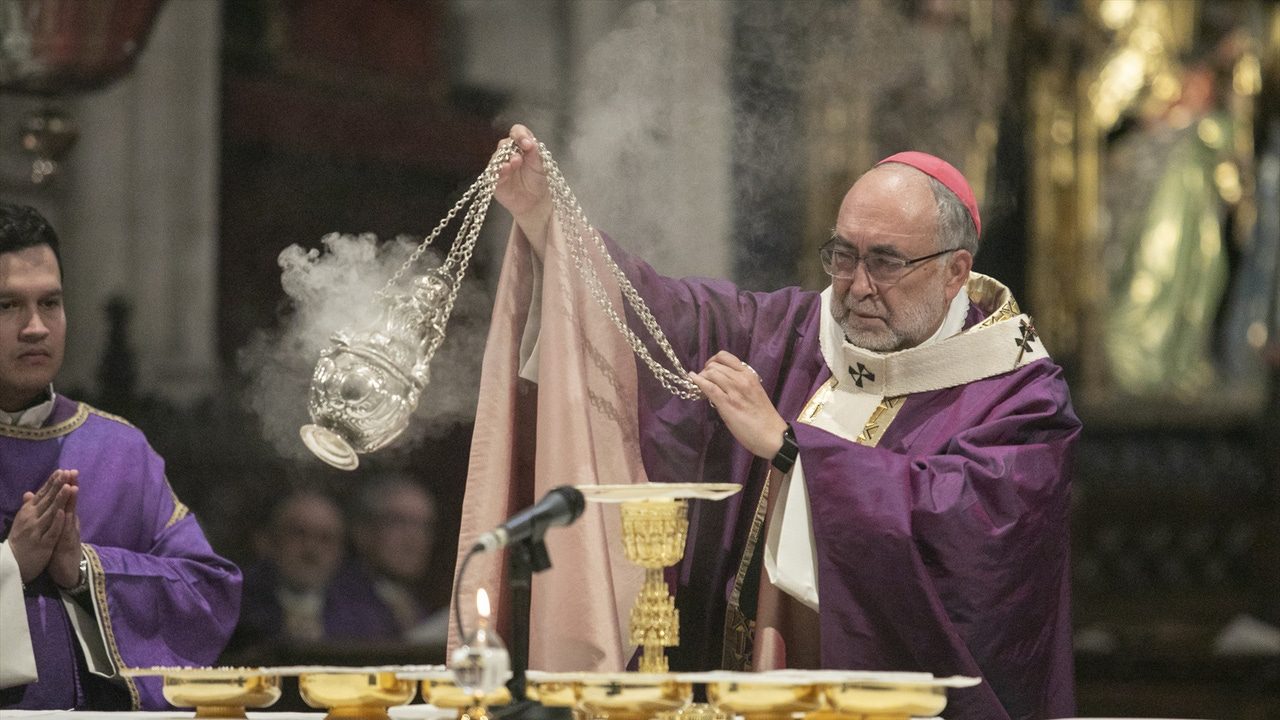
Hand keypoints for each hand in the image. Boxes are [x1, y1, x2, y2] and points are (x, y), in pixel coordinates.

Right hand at [7, 469, 73, 583]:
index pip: (41, 495)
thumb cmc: (19, 540)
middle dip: (58, 486)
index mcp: (27, 513)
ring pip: (50, 513)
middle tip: (68, 473)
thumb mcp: (22, 522)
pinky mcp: (42, 544)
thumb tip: (29, 493)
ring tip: (69, 487)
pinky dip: (56, 522)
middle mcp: (31, 520)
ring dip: (59, 500)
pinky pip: (51, 532)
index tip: (62, 471)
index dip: (52, 483)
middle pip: (47, 500)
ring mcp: (36, 531)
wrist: (12, 564)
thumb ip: (28, 507)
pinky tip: (63, 512)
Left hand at [48, 469, 81, 588]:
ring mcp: (71, 533)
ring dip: (73, 501)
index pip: (64, 500)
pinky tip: (67, 513)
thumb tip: (50, 504)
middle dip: (71, 487)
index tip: (65, 470)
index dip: (65, 486)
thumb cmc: (60, 551)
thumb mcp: (55, 532)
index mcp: (65, 520)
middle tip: (73, 471)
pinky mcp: (69, 544)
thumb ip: (53, 517)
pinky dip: (67, 522)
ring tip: (73, 486)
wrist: (68, 572)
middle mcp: (70, 524)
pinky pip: (67, 532)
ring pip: (71, 515)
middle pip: (71, 503)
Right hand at [494, 124, 552, 259]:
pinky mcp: (494, 179)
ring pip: (497, 156)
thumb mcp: (541, 164)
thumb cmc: (538, 181)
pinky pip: (493, 172)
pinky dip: (499, 170)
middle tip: (522, 154)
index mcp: (521, 146)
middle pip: (504, 143)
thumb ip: (535, 151)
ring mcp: (500, 166)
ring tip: (515, 163)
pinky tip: (506, 169)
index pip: (517, 132)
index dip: (520, 134)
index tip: (527, 143)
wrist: (535, 202)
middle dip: (512, 147)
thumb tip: (528, 141)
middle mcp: (508, 154)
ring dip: (505, 158)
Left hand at [689, 351, 788, 458]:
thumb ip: (739, 384)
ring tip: (700, 385)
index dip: (713, 361)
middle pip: (715, 365)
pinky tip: (693, 380)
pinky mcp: (727, 404)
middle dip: (705, 371)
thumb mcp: (753, 392)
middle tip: (703, 381)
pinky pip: (709, 388)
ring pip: (710, 373)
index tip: (710, 370)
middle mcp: (741, 379)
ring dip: (701, 377)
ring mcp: (734, 391)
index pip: (725, 356)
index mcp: (749, 374)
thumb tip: (720, 381)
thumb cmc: (763, 416)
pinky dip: (698, 382)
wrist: (771, 435)